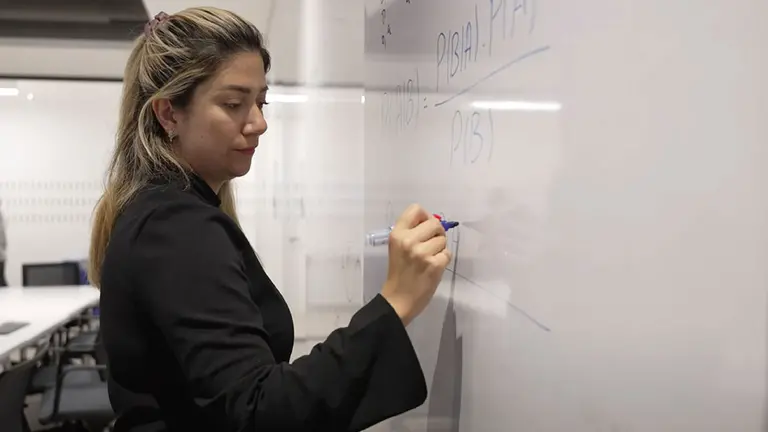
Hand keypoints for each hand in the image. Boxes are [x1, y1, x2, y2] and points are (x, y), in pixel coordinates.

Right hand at [381, 204, 451, 325]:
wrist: (398, 300)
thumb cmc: (399, 272)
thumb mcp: (398, 247)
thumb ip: (412, 232)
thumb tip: (434, 222)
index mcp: (397, 234)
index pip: (416, 209)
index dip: (424, 217)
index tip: (423, 228)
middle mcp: (409, 240)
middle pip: (434, 223)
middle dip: (436, 233)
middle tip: (430, 245)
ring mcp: (422, 253)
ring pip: (442, 239)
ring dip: (440, 248)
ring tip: (428, 259)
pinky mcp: (434, 265)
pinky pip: (447, 253)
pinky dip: (443, 260)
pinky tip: (433, 268)